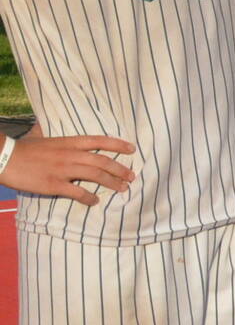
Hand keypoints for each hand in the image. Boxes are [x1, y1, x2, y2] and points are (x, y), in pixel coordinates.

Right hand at [0, 133, 135, 205]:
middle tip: (132, 176)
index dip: (118, 145)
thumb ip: (49, 132)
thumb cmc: (23, 148)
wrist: (4, 158)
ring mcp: (63, 170)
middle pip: (102, 161)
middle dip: (120, 169)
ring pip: (95, 176)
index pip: (99, 141)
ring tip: (123, 188)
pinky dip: (89, 198)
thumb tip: (43, 122)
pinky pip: (77, 192)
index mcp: (69, 142)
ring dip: (112, 182)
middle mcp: (70, 155)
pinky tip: (95, 201)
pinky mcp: (54, 184)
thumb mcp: (41, 136)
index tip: (132, 149)